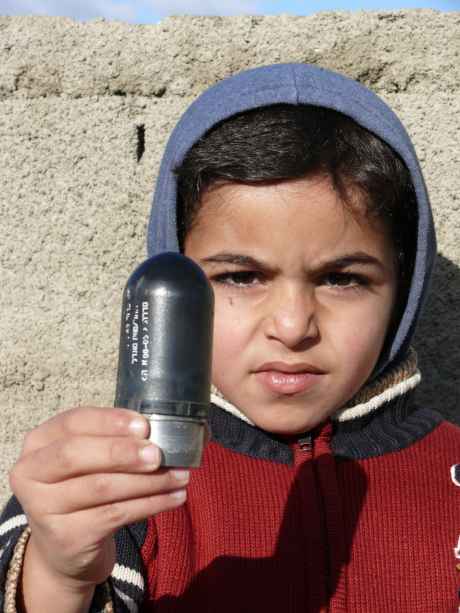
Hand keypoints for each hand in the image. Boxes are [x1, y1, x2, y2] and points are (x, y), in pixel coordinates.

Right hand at [9, 406, 188, 589]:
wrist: (66, 546)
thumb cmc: (84, 486)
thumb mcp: (91, 458)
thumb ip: (116, 439)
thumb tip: (164, 430)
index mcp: (39, 441)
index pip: (72, 422)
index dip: (109, 421)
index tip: (144, 425)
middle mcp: (31, 472)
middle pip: (76, 454)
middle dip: (122, 452)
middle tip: (158, 454)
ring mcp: (42, 507)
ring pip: (101, 487)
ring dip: (148, 481)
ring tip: (180, 476)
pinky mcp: (64, 536)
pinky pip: (114, 515)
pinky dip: (150, 504)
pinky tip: (174, 497)